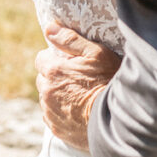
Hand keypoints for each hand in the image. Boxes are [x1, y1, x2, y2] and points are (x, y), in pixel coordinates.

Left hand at [34, 22, 121, 149]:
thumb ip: (70, 39)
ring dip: (57, 95)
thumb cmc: (108, 81)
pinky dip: (60, 112)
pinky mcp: (55, 128)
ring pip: (47, 98)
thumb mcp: (96, 53)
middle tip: (76, 79)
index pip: (41, 59)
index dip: (55, 58)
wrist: (115, 119)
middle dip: (55, 77)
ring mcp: (50, 112)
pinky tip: (77, 110)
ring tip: (79, 95)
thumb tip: (49, 28)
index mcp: (53, 71)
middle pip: (43, 79)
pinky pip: (52, 116)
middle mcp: (46, 91)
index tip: (69, 62)